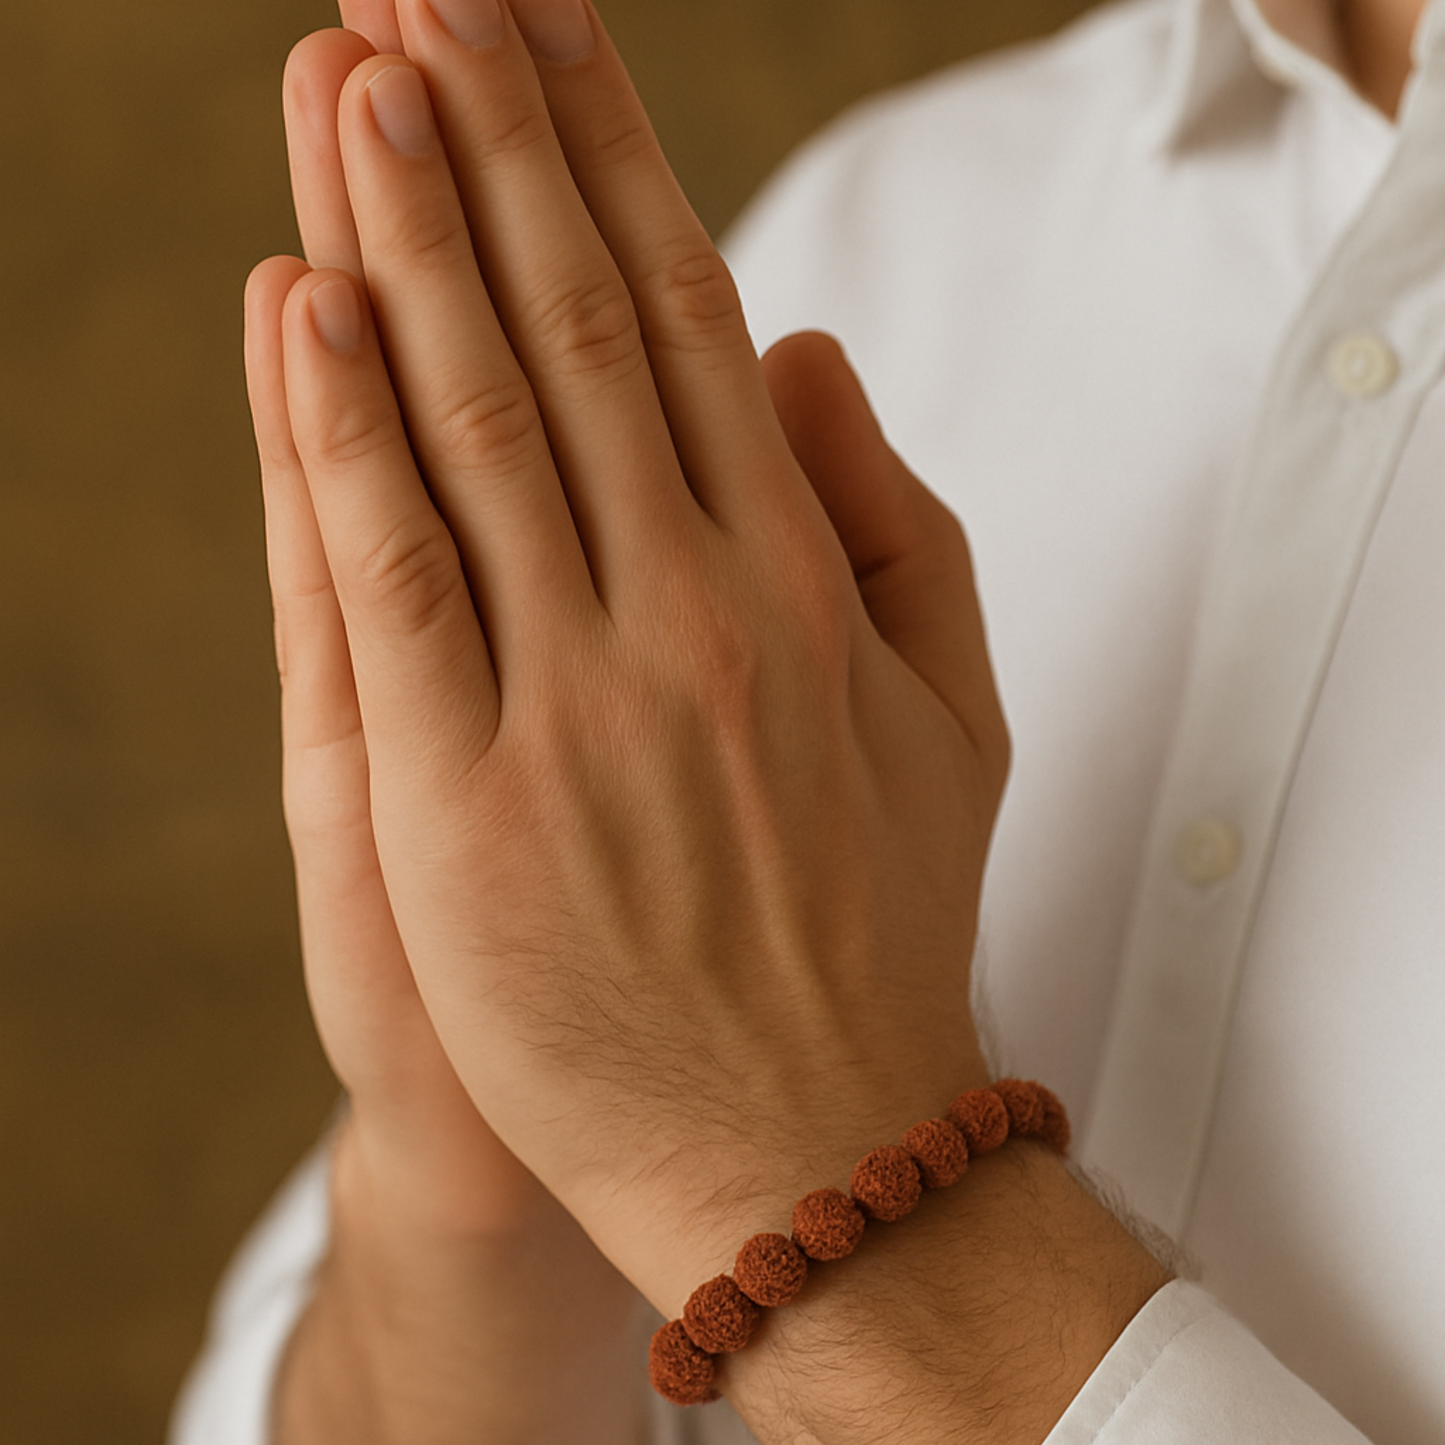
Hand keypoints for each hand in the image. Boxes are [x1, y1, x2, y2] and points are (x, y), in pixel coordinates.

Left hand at [253, 0, 1010, 1324]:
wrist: (807, 1143)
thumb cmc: (875, 928)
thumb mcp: (950, 717)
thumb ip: (897, 525)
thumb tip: (803, 357)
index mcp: (798, 580)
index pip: (686, 318)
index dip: (614, 160)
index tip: (553, 36)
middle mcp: (690, 611)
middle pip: (575, 327)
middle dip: (500, 139)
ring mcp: (574, 700)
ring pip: (477, 419)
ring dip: (412, 234)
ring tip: (360, 74)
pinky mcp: (464, 800)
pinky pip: (397, 580)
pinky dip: (343, 433)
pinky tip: (307, 297)